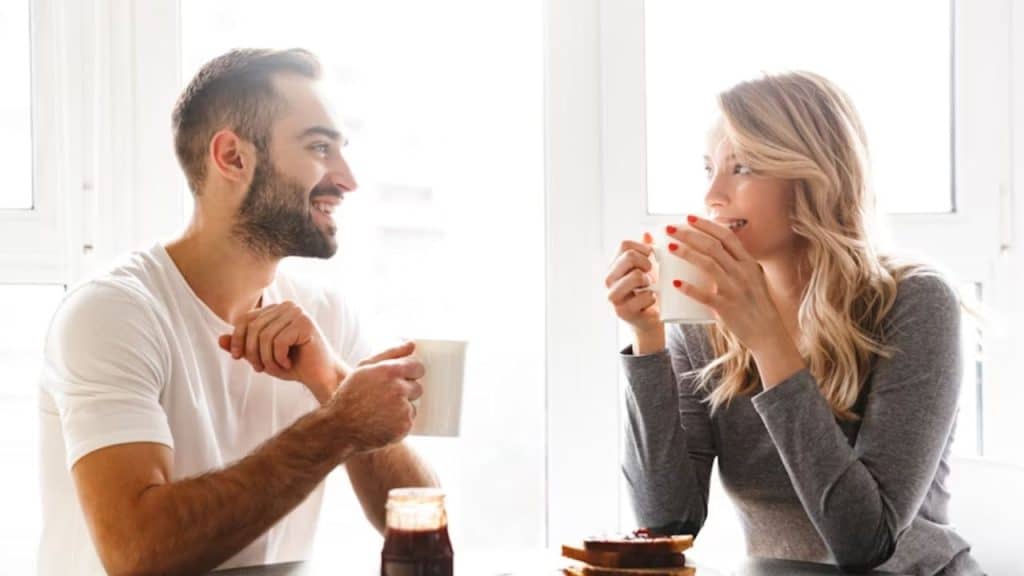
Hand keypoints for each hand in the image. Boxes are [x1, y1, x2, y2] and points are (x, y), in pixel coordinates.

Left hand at [218, 301, 341, 401]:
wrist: (320, 377)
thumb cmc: (293, 365)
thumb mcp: (262, 356)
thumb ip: (242, 347)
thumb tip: (220, 339)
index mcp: (276, 309)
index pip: (245, 319)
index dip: (238, 339)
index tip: (239, 357)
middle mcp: (287, 306)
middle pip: (253, 327)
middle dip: (252, 352)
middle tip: (260, 368)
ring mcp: (298, 313)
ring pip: (265, 336)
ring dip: (266, 359)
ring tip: (276, 368)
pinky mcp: (305, 323)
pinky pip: (278, 342)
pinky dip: (278, 359)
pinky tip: (288, 364)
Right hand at [328, 342, 424, 451]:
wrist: (339, 427)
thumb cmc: (350, 395)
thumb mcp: (364, 368)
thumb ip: (390, 353)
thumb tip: (411, 344)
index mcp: (390, 371)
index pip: (418, 367)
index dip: (411, 374)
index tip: (404, 379)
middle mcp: (398, 389)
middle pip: (418, 388)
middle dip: (406, 392)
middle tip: (386, 398)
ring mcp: (402, 409)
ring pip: (412, 405)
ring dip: (401, 408)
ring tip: (381, 411)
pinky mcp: (404, 426)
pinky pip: (409, 421)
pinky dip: (399, 423)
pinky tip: (383, 422)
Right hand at [605, 237, 659, 333]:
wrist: (647, 321)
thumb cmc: (647, 292)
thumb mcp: (647, 270)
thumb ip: (645, 252)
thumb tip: (647, 233)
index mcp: (613, 266)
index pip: (624, 245)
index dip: (642, 247)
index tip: (651, 256)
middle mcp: (608, 280)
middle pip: (629, 256)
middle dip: (647, 263)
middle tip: (650, 273)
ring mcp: (613, 296)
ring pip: (636, 276)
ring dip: (649, 281)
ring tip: (649, 288)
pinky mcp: (622, 311)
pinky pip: (645, 296)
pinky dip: (653, 298)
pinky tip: (650, 303)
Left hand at [665, 216, 801, 378]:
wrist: (768, 333)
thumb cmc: (756, 305)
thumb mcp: (752, 279)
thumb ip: (736, 265)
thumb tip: (712, 253)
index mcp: (748, 263)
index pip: (727, 237)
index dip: (707, 225)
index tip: (689, 218)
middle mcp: (742, 273)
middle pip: (713, 246)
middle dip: (689, 234)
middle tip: (670, 228)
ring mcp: (735, 290)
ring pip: (708, 265)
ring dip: (687, 253)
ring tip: (669, 247)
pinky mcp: (726, 308)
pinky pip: (705, 296)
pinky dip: (690, 288)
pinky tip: (676, 283)